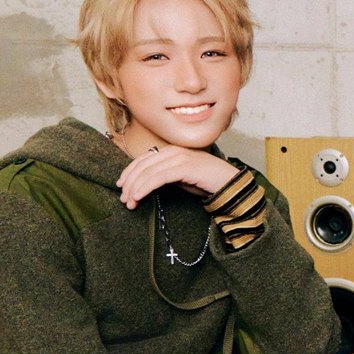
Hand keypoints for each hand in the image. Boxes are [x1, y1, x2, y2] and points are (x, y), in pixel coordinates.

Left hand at [114, 145, 240, 209]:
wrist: (231, 184)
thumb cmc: (207, 182)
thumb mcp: (181, 178)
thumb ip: (165, 176)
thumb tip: (144, 184)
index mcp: (171, 150)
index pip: (143, 159)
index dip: (129, 173)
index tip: (122, 187)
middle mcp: (173, 151)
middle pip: (142, 165)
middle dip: (130, 183)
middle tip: (124, 200)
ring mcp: (180, 157)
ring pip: (148, 172)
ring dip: (135, 188)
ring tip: (130, 202)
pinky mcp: (185, 167)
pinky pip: (158, 178)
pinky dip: (145, 187)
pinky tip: (139, 197)